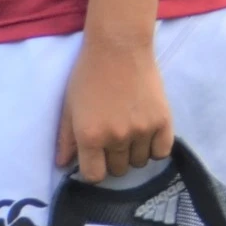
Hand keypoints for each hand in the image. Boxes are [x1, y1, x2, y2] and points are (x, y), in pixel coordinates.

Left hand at [58, 33, 173, 182]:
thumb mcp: (69, 106)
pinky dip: (153, 148)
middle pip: (118, 170)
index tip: (94, 160)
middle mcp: (116, 138)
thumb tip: (63, 165)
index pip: (95, 175)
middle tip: (110, 140)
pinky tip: (145, 135)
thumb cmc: (87, 76)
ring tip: (127, 132)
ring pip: (139, 162)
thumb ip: (66, 138)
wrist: (118, 49)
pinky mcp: (163, 122)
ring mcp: (142, 131)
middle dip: (111, 160)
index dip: (93, 170)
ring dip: (132, 153)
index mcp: (90, 135)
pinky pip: (162, 153)